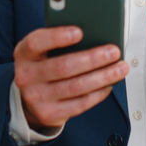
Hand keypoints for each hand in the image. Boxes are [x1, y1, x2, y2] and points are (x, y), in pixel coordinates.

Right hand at [13, 26, 128, 130]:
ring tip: (120, 68)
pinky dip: (98, 93)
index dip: (57, 37)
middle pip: (63, 66)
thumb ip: (61, 41)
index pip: (36, 42)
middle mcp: (26, 76)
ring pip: (75, 86)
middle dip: (92, 58)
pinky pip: (79, 104)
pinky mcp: (49, 114)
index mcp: (24, 53)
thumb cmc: (45, 64)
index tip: (80, 31)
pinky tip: (110, 84)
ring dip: (102, 76)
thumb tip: (96, 33)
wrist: (30, 97)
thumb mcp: (44, 50)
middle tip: (114, 51)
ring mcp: (36, 97)